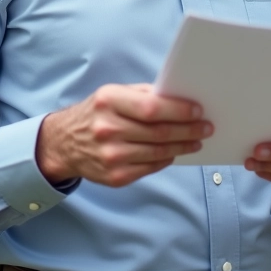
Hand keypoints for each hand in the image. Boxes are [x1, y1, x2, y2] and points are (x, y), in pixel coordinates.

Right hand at [36, 84, 211, 187]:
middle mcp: (108, 129)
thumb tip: (179, 98)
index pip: (152, 108)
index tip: (198, 111)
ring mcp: (111, 156)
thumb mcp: (113, 94)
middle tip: (206, 127)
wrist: (64, 143)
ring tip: (196, 140)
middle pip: (160, 132)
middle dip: (188, 130)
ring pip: (159, 152)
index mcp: (108, 101)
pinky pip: (151, 168)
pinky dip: (167, 159)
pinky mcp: (115, 176)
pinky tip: (175, 151)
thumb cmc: (96, 113)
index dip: (179, 111)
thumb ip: (143, 94)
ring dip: (182, 146)